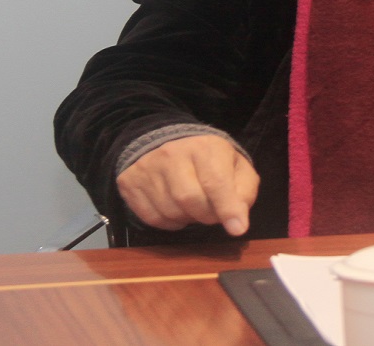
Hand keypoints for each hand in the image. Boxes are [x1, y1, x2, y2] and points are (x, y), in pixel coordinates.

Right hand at [116, 135, 259, 235]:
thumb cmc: (210, 160)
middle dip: (207, 215)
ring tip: (194, 207)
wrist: (169, 144)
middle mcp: (172, 154)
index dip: (227, 208)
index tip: (238, 228)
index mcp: (204, 147)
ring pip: (170, 211)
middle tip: (213, 213)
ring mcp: (148, 168)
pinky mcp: (130, 183)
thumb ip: (243, 192)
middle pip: (190, 200)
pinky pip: (152, 218)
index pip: (215, 182)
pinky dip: (170, 222)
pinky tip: (176, 209)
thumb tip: (237, 223)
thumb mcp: (236, 167)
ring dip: (188, 219)